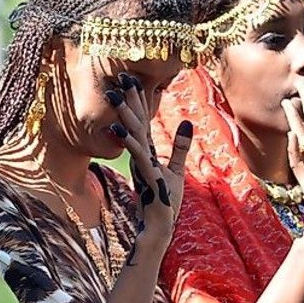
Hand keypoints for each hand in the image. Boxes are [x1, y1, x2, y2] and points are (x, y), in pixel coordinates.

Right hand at [108, 74, 192, 240]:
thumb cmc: (166, 200)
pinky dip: (130, 142)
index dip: (138, 100)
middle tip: (120, 77)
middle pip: (135, 122)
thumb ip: (180, 146)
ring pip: (132, 135)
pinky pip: (138, 155)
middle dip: (128, 100)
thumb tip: (188, 122)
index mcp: (146, 152)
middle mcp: (140, 156)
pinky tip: (122, 129)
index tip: (132, 79)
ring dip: (124, 115)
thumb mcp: (176, 169)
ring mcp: (141, 165)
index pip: (142, 121)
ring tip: (115, 96)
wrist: (160, 224)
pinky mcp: (146, 177)